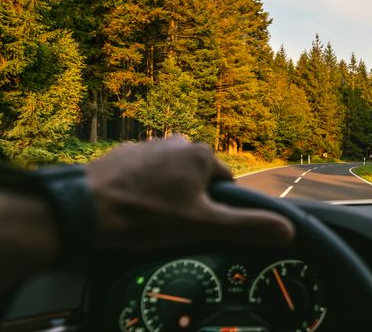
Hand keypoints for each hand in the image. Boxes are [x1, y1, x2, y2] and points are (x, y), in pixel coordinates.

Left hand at [86, 135, 294, 247]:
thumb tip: (287, 230)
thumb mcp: (202, 225)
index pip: (225, 185)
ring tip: (148, 217)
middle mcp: (176, 142)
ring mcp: (147, 146)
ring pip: (170, 176)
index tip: (196, 224)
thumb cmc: (144, 215)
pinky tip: (130, 207)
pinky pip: (144, 174)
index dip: (214, 209)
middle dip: (189, 200)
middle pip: (197, 179)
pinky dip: (141, 189)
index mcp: (201, 155)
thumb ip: (246, 226)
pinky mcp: (123, 155)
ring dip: (165, 194)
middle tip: (170, 223)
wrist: (84, 208)